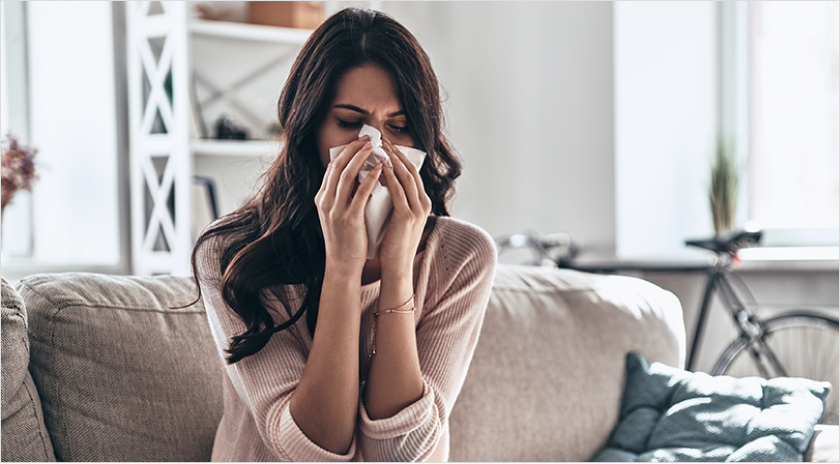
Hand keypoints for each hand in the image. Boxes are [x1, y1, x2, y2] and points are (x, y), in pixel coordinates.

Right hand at [314, 136, 383, 271]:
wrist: (342, 264)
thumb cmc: (345, 239)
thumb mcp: (338, 214)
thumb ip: (343, 196)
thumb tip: (359, 176)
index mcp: (321, 198)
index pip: (331, 167)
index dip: (346, 152)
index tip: (359, 141)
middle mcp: (325, 201)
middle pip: (337, 166)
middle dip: (353, 149)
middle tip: (369, 138)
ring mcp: (335, 210)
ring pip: (347, 175)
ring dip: (362, 157)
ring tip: (375, 147)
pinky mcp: (349, 218)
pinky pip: (360, 192)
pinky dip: (371, 177)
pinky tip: (381, 169)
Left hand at [378, 137, 431, 277]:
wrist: (396, 267)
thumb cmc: (393, 243)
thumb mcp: (398, 218)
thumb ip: (396, 201)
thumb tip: (381, 182)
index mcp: (422, 203)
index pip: (412, 173)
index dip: (400, 157)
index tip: (386, 145)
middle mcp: (424, 204)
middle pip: (411, 170)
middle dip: (397, 153)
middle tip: (382, 139)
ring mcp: (417, 210)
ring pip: (406, 177)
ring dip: (392, 160)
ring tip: (380, 147)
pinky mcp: (407, 217)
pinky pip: (398, 191)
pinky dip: (389, 176)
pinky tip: (379, 167)